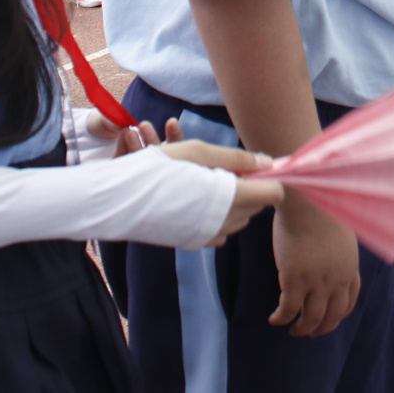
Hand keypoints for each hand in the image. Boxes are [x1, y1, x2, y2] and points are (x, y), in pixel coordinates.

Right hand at [153, 139, 283, 244]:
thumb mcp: (198, 152)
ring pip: (240, 218)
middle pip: (257, 205)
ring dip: (234, 200)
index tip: (251, 166)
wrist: (121, 199)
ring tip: (206, 182)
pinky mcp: (196, 242)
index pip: (273, 194)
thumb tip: (268, 163)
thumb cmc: (159, 167)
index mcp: (230, 196)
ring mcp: (209, 235)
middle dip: (249, 186)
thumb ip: (237, 159)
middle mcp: (225, 221)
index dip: (266, 177)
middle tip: (222, 168)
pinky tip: (196, 199)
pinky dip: (217, 214)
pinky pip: (220, 229)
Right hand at [268, 191, 359, 336]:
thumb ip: (338, 251)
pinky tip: (274, 319)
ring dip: (302, 330)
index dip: (337, 315)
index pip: (349, 302)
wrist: (306, 200)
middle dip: (321, 328)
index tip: (328, 319)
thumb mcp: (340, 233)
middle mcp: (337, 280)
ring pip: (311, 319)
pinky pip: (288, 310)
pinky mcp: (294, 280)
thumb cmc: (320, 208)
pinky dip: (281, 318)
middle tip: (309, 332)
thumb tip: (331, 255)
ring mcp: (316, 282)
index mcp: (350, 268)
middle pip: (332, 316)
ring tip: (293, 331)